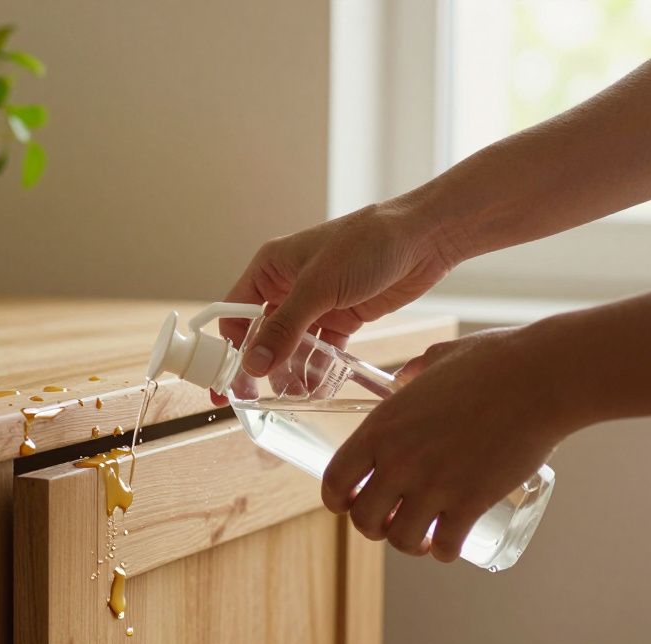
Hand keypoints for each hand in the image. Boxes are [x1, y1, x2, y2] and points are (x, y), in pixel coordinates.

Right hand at [215, 198, 457, 406]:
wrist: (423, 238)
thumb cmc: (366, 244)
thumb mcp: (318, 287)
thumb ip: (284, 328)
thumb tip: (252, 365)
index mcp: (271, 268)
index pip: (235, 312)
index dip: (229, 346)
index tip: (227, 379)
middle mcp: (288, 285)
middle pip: (262, 333)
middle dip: (259, 365)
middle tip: (254, 397)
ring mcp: (316, 303)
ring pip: (292, 345)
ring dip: (290, 371)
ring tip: (290, 398)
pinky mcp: (343, 316)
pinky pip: (322, 349)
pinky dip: (318, 369)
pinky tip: (318, 389)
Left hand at [321, 327, 569, 561]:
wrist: (541, 377)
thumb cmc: (493, 361)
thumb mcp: (436, 359)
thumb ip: (414, 371)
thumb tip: (405, 377)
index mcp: (380, 427)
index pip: (335, 481)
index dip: (337, 500)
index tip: (350, 503)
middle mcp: (398, 461)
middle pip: (363, 519)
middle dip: (373, 526)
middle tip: (391, 521)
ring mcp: (434, 484)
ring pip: (401, 539)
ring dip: (409, 544)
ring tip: (420, 538)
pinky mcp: (471, 501)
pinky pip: (445, 546)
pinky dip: (444, 552)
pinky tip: (448, 546)